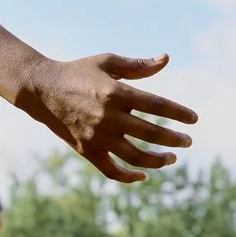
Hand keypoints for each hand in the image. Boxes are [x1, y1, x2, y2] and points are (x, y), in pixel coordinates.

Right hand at [20, 54, 196, 181]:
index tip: (193, 119)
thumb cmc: (78, 72)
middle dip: (174, 139)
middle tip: (187, 141)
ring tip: (172, 159)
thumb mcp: (108, 62)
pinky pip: (112, 171)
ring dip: (158, 160)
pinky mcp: (87, 151)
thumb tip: (165, 59)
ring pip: (136, 156)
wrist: (42, 90)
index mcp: (116, 93)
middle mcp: (109, 117)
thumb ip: (138, 66)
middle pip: (151, 133)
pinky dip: (129, 177)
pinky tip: (143, 175)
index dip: (179, 113)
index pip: (157, 105)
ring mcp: (97, 137)